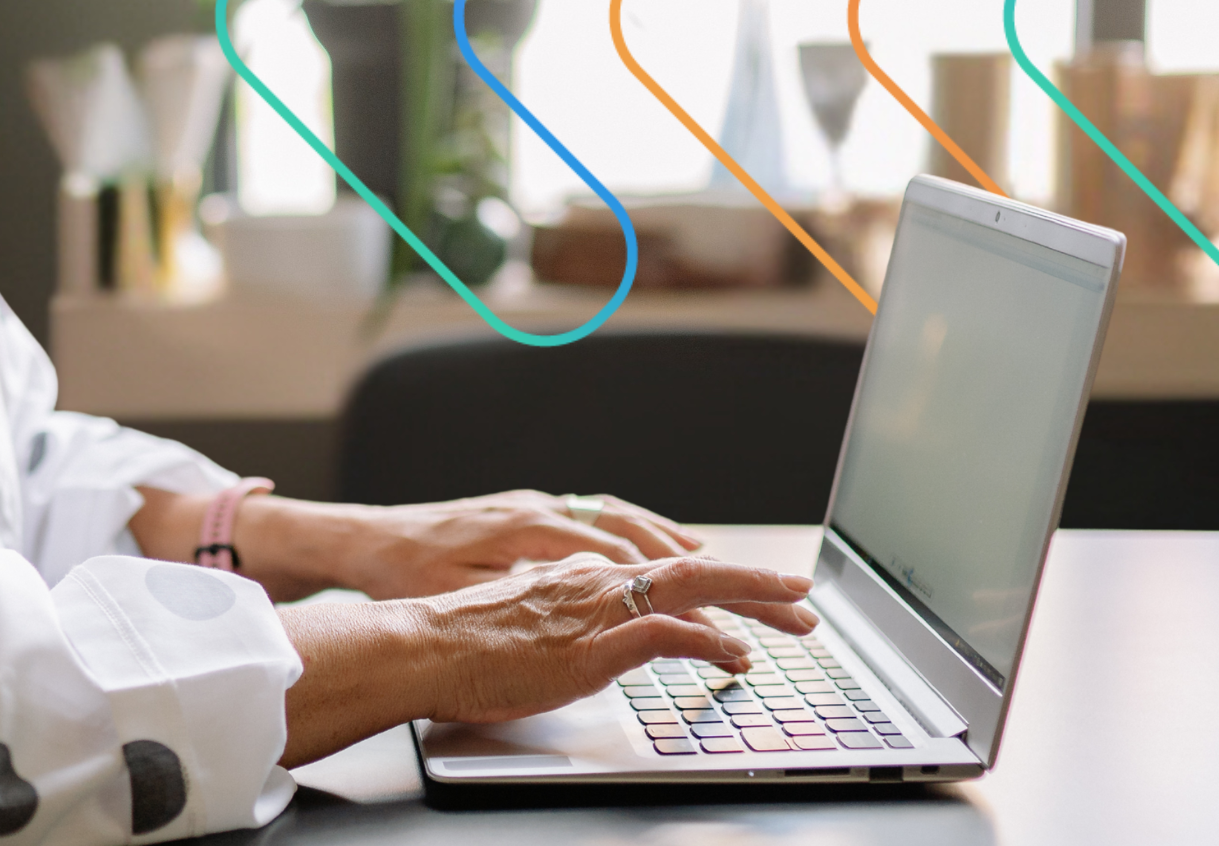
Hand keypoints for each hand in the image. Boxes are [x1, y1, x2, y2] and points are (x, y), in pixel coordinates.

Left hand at [274, 490, 706, 600]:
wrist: (365, 542)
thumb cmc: (405, 577)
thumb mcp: (463, 598)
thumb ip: (527, 601)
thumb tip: (587, 607)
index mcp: (529, 530)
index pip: (623, 553)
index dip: (683, 578)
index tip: (731, 595)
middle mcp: (540, 508)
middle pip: (636, 531)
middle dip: (699, 560)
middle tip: (752, 585)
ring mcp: (536, 506)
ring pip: (620, 519)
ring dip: (671, 543)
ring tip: (721, 566)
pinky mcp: (527, 513)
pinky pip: (597, 519)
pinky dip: (636, 535)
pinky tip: (653, 552)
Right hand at [416, 553, 815, 722]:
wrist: (416, 646)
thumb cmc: (459, 641)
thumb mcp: (525, 617)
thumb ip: (564, 613)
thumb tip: (590, 627)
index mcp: (580, 572)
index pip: (661, 566)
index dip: (713, 574)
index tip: (750, 586)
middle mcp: (594, 578)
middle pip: (690, 568)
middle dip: (753, 579)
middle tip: (802, 594)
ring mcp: (594, 608)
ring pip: (689, 586)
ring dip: (747, 598)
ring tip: (791, 614)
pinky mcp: (588, 645)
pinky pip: (662, 632)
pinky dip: (706, 640)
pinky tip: (734, 653)